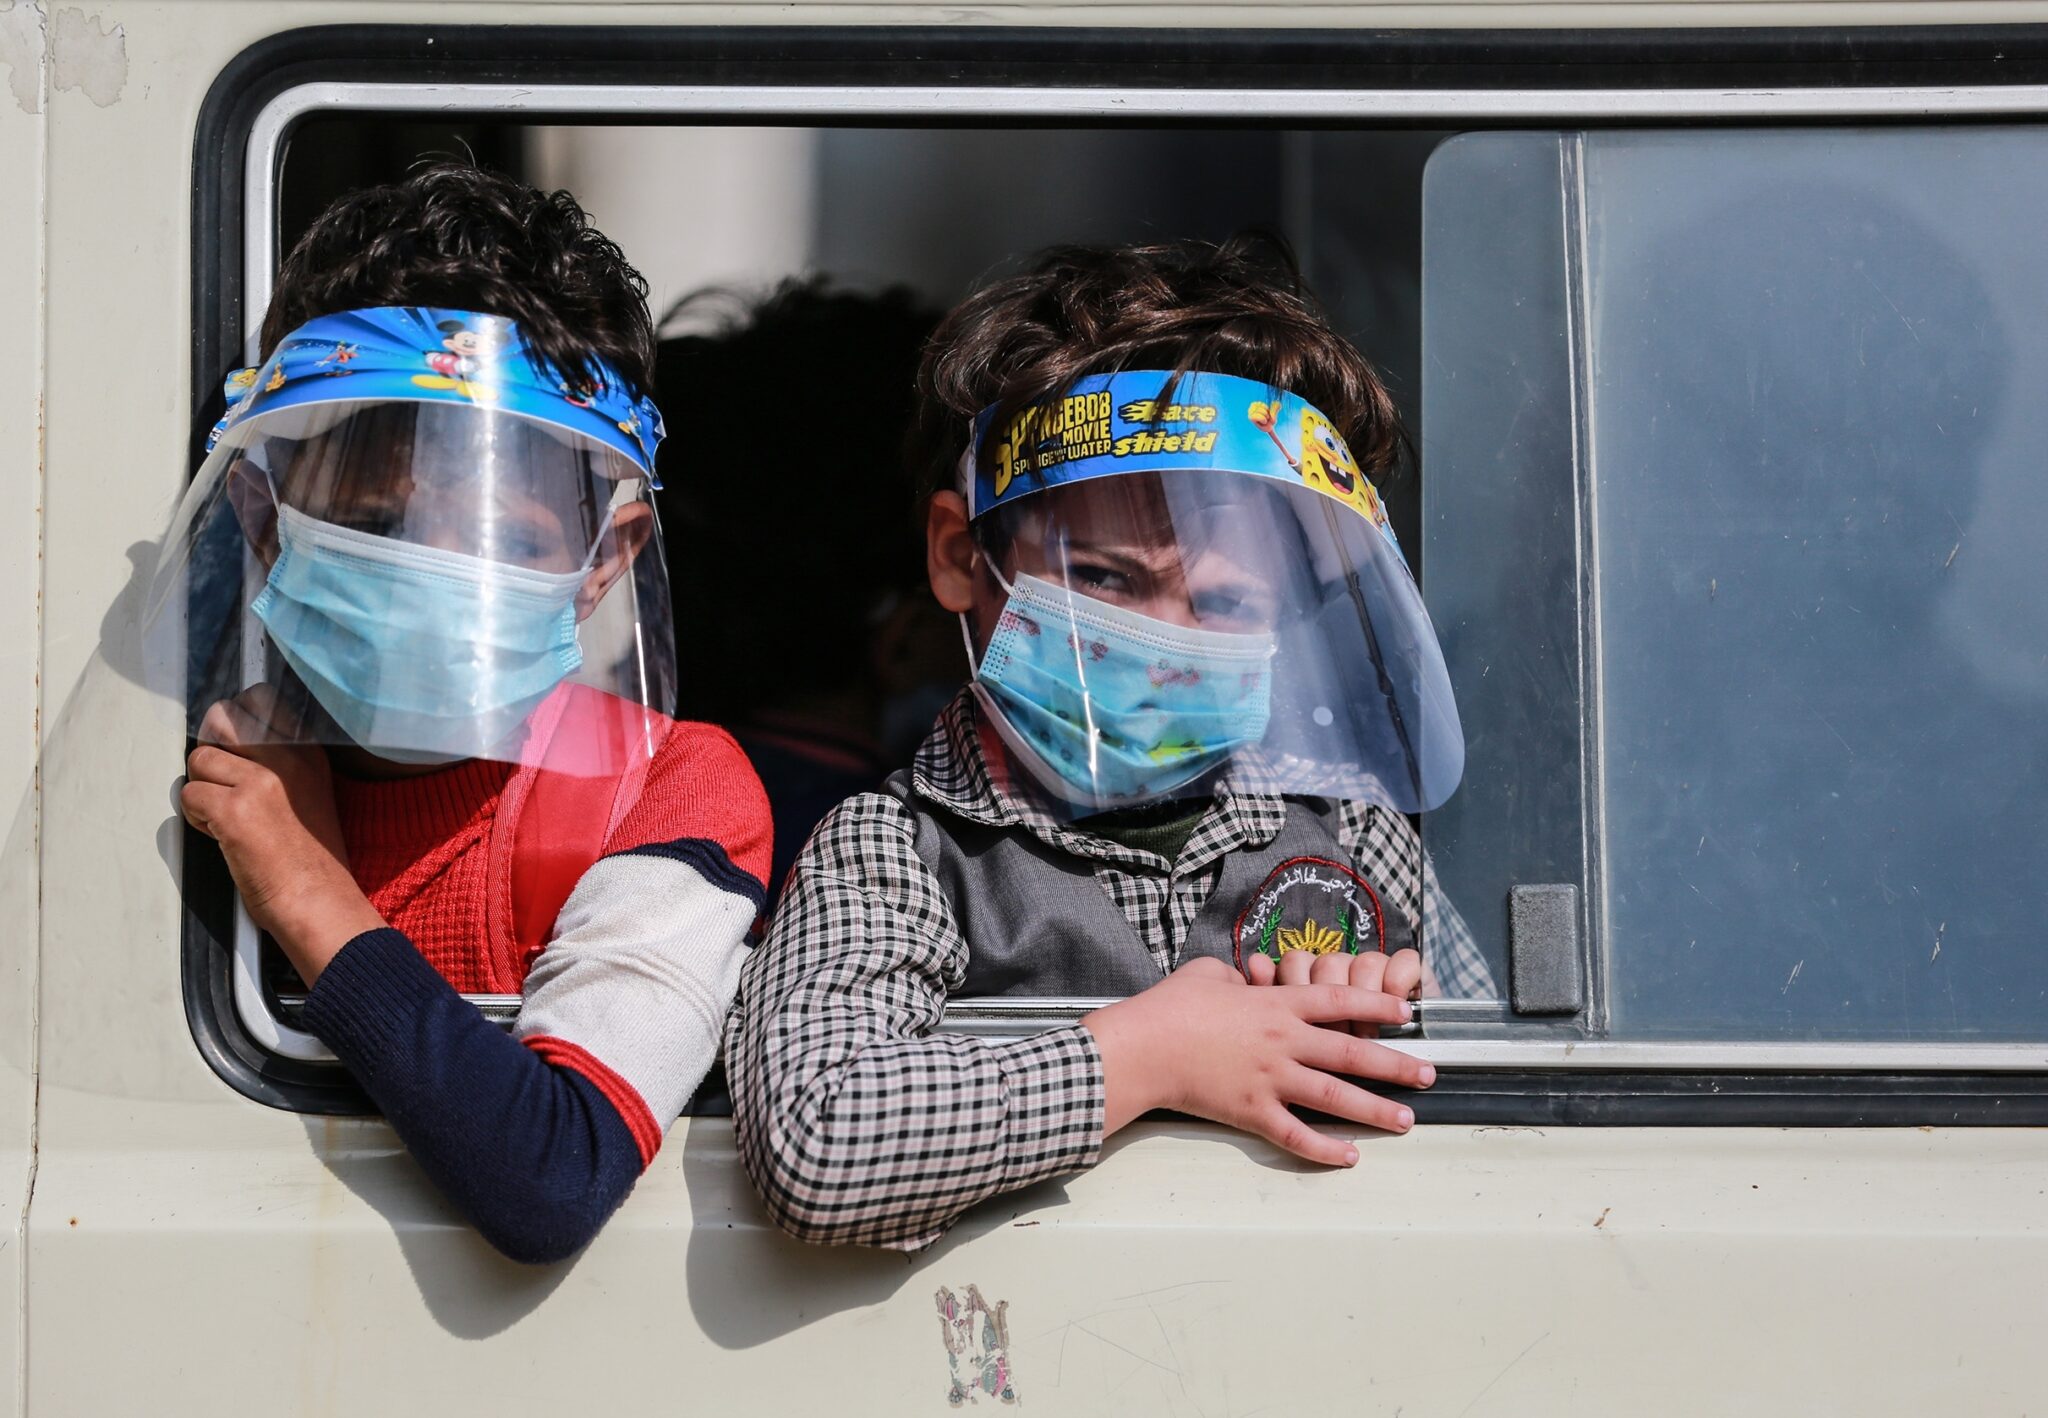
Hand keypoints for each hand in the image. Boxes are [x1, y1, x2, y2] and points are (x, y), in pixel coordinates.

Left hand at [178, 686, 382, 982]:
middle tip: (224, 784)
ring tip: (226, 817)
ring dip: (202, 789)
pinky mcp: (234, 810)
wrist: (318, 902)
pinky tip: (221, 835)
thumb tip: (229, 742)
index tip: (236, 750)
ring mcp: (261, 781)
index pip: (260, 699)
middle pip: (223, 719)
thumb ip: (279, 763)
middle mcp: (287, 759)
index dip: (234, 722)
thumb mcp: (310, 795)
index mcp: (309, 753)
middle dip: (213, 750)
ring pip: (200, 759)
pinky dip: (195, 818)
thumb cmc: (312, 861)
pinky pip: (189, 795)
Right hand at [1082, 956, 1434, 1167]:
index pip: (1341, 1000)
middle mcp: (1284, 1041)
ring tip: (1406, 1120)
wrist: (1145, 1046)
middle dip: (1396, 1065)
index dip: (1378, 1002)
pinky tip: (1350, 1156)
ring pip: (1335, 1096)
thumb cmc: (1172, 1006)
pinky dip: (1325, 1148)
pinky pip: (1296, 1134)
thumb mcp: (1209, 974)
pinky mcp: (1252, 1112)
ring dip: (1375, 1110)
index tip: (1408, 1010)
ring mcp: (1271, 1079)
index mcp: (1276, 1003)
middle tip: (1429, 1074)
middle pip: (1353, 1051)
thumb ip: (1237, 975)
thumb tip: (1247, 975)